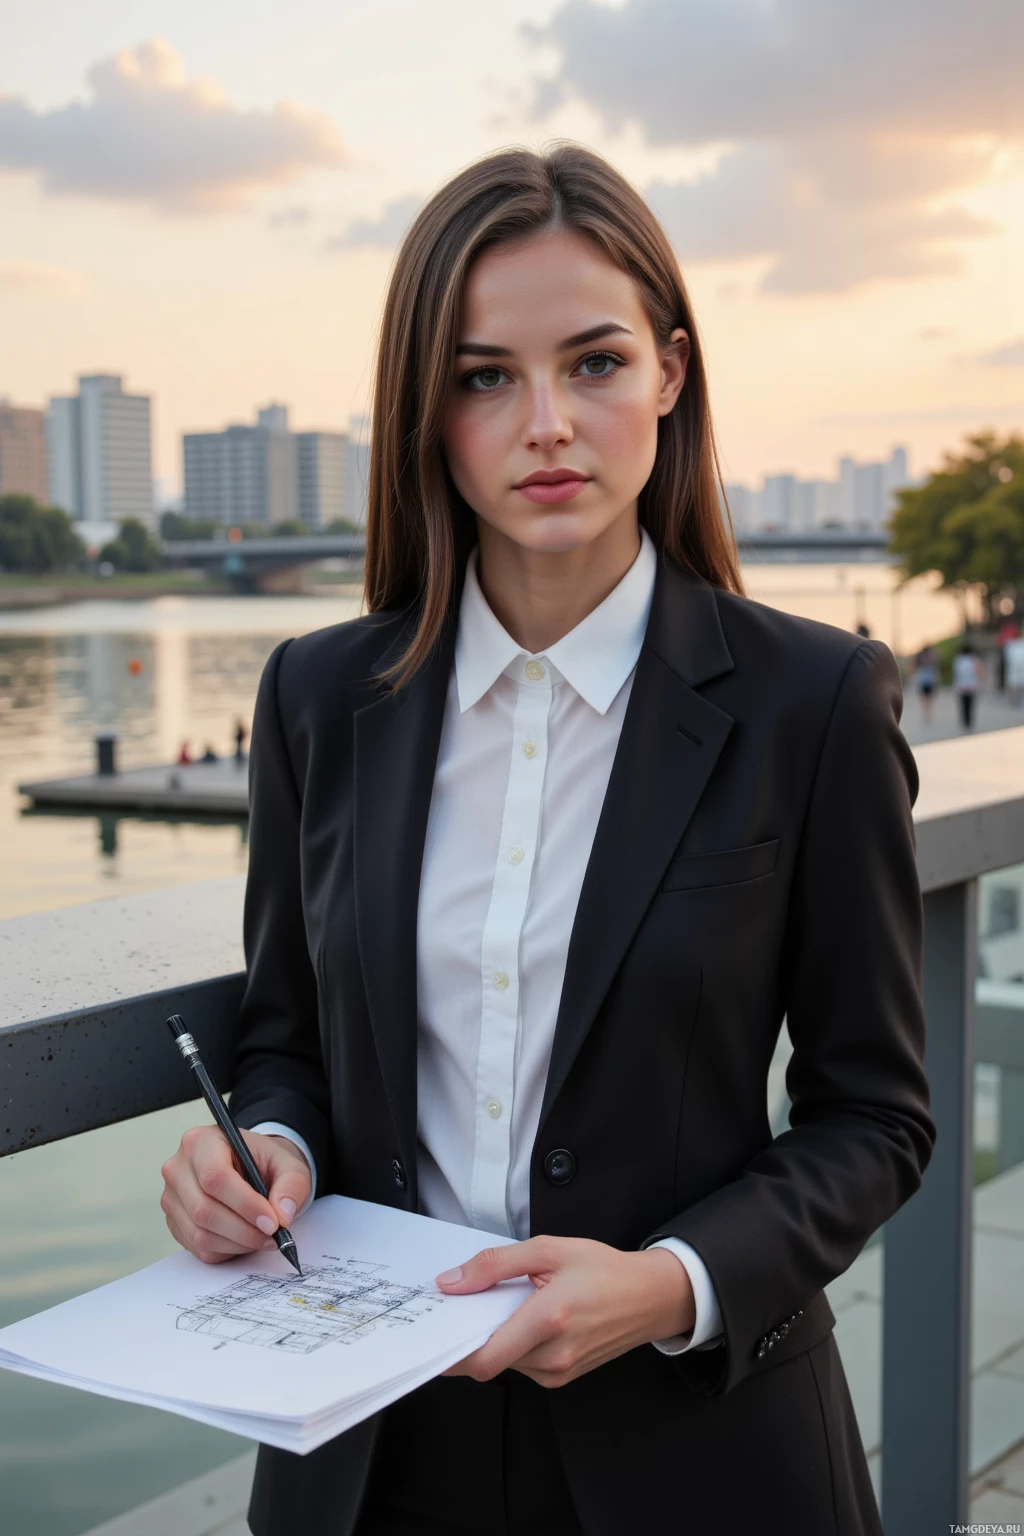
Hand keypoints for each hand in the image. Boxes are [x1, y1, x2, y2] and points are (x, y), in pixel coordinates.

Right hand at [160, 1126, 311, 1264]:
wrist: (251, 1169)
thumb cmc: (265, 1163)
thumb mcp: (289, 1165)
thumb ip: (291, 1185)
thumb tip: (282, 1214)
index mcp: (201, 1142)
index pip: (215, 1177)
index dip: (245, 1204)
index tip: (272, 1222)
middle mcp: (178, 1168)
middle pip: (204, 1209)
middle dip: (244, 1230)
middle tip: (273, 1236)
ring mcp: (172, 1198)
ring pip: (200, 1233)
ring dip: (237, 1243)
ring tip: (263, 1238)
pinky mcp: (174, 1223)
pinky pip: (198, 1248)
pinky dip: (227, 1250)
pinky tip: (245, 1238)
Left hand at [438, 1236, 694, 1387]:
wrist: (649, 1298)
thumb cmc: (604, 1271)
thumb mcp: (549, 1250)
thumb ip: (496, 1264)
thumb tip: (452, 1282)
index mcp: (549, 1320)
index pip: (484, 1358)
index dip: (452, 1350)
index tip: (435, 1331)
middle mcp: (554, 1355)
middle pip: (489, 1361)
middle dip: (473, 1335)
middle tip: (468, 1306)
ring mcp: (559, 1372)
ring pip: (505, 1364)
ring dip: (496, 1339)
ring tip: (511, 1306)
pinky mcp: (562, 1379)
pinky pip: (522, 1366)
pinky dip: (514, 1346)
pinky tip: (528, 1319)